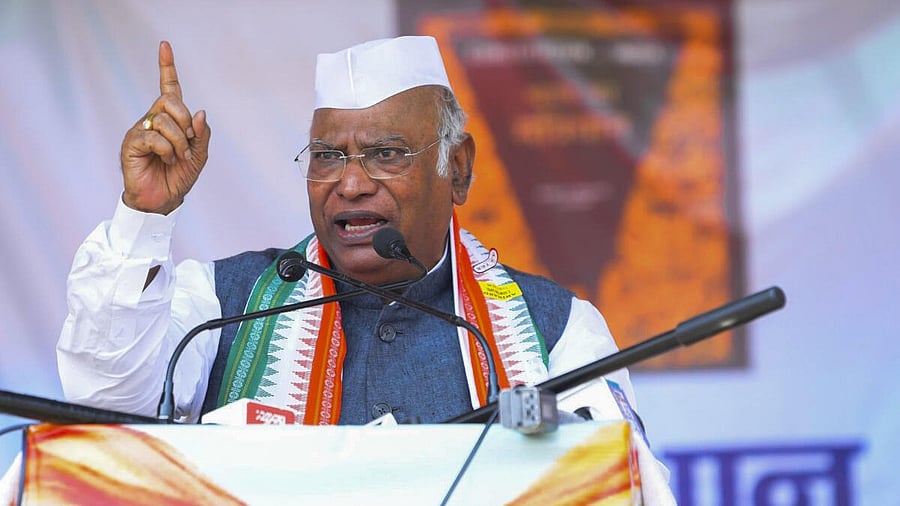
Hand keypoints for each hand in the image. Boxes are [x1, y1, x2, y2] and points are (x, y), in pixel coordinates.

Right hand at [120, 41, 210, 214]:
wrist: (163, 200)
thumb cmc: (179, 176)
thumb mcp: (199, 156)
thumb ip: (202, 135)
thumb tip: (200, 113)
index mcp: (171, 119)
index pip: (169, 88)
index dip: (167, 67)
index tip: (164, 45)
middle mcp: (154, 119)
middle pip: (171, 101)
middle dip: (186, 123)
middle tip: (188, 144)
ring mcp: (142, 129)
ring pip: (164, 120)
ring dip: (179, 142)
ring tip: (177, 158)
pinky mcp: (131, 142)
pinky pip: (153, 136)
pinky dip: (166, 150)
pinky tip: (165, 160)